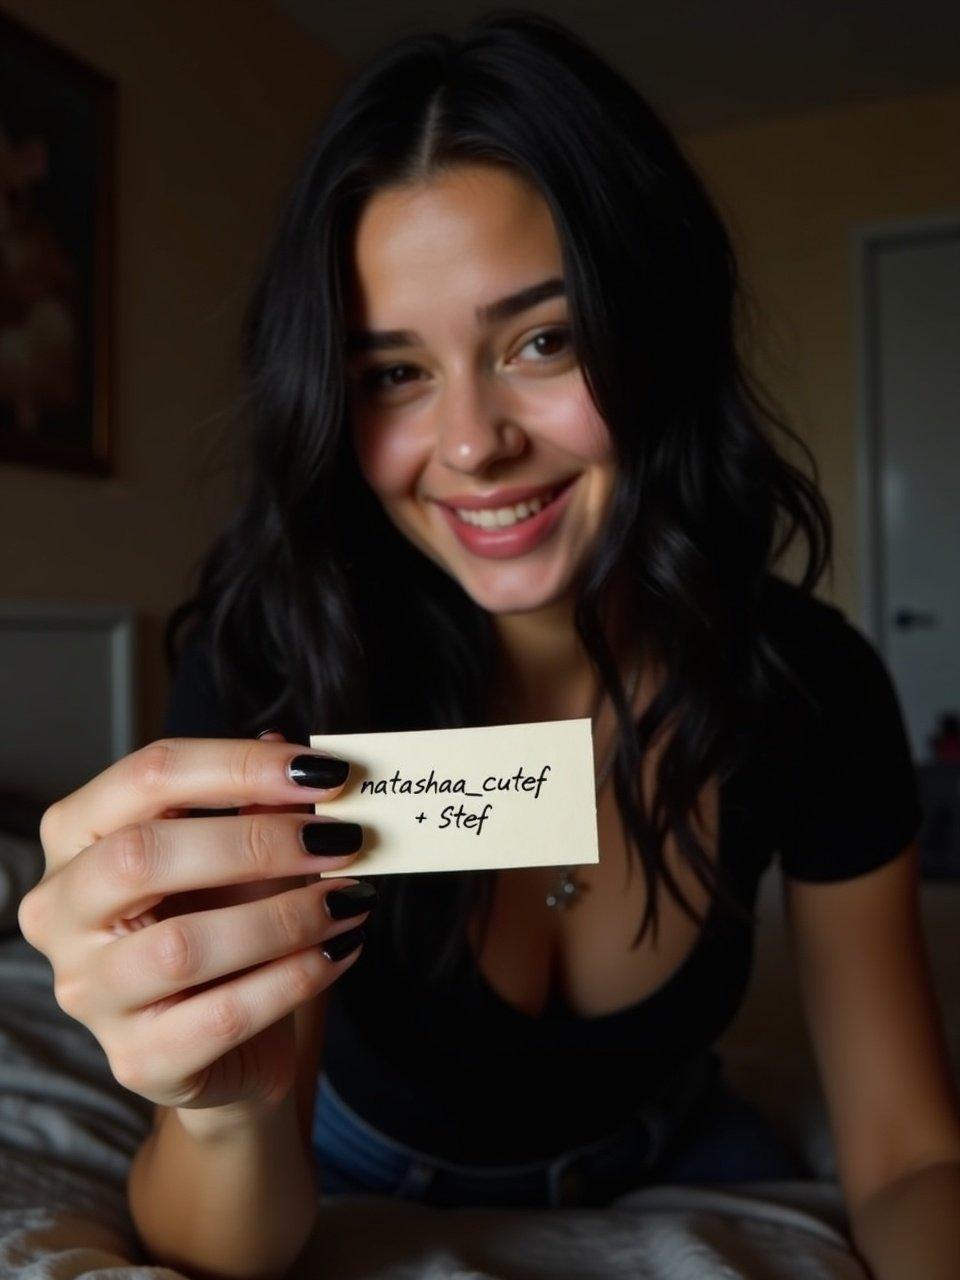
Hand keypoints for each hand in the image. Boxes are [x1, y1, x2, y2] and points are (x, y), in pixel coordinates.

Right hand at [17, 731, 370, 1124]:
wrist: (230, 1045)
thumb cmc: (226, 925)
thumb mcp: (242, 859)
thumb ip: (262, 809)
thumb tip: (304, 760)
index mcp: (77, 835)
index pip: (148, 776)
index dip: (239, 765)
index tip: (324, 772)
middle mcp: (61, 912)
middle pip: (143, 855)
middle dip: (256, 841)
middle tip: (342, 838)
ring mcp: (90, 992)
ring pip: (182, 946)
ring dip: (286, 916)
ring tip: (351, 899)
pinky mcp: (137, 1059)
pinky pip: (221, 1015)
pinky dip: (295, 977)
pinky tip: (342, 950)